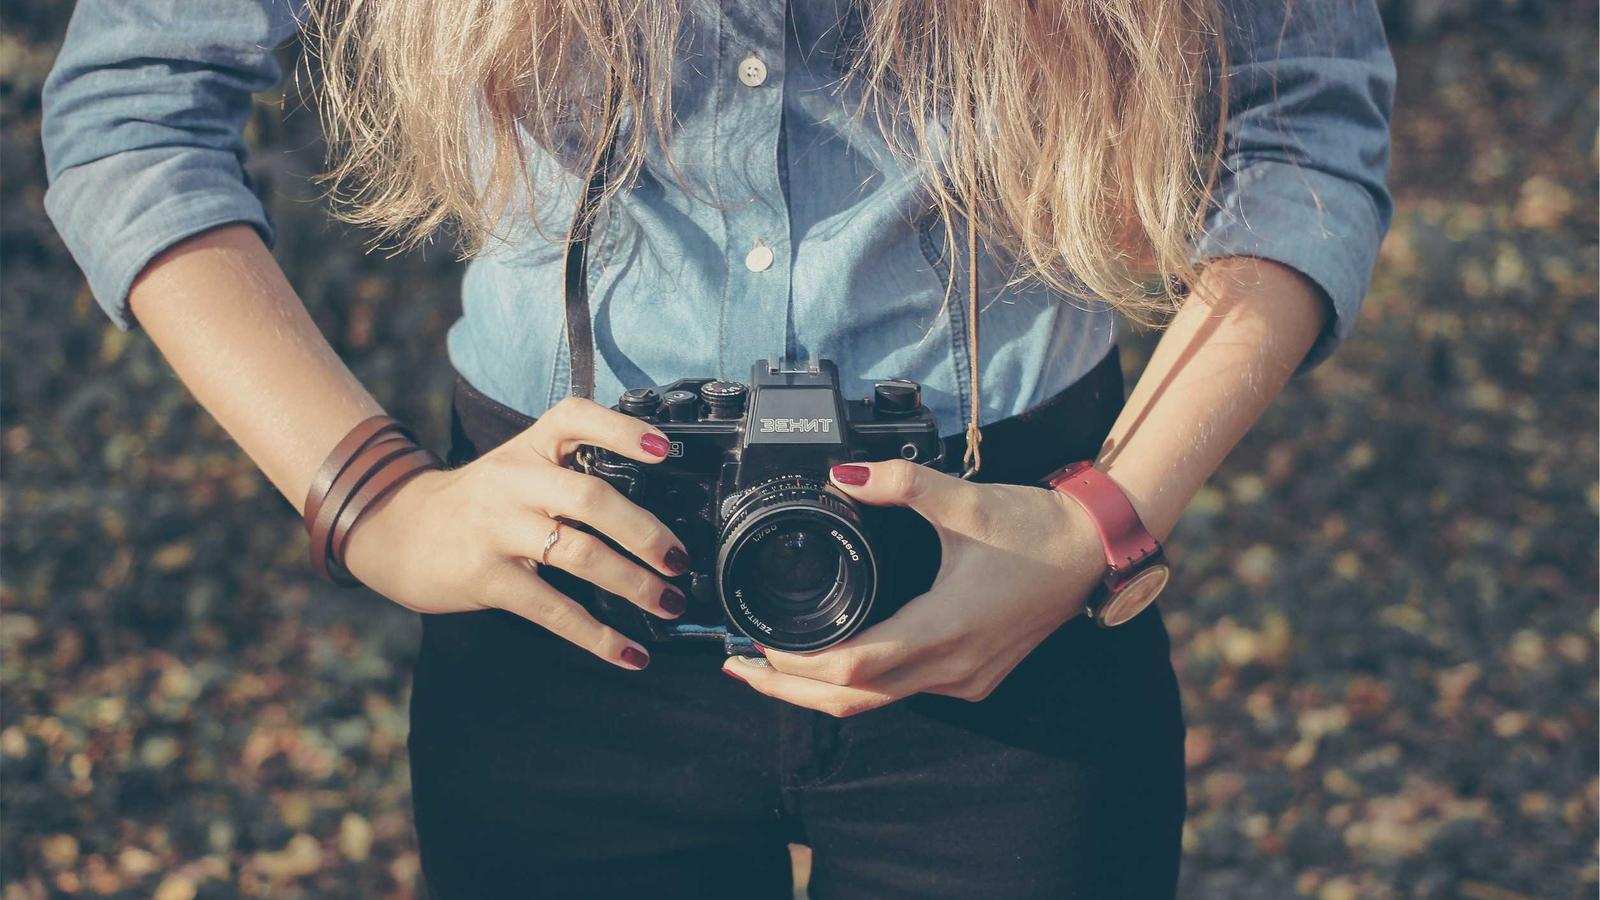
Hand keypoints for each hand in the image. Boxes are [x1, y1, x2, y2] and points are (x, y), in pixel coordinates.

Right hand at [341, 397, 688, 669]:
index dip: (623, 431)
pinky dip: (597, 637)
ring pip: (579, 554)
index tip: (665, 451)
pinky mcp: (488, 577)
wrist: (397, 529)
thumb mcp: (517, 467)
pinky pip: (553, 609)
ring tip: (667, 603)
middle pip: (591, 497)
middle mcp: (514, 481)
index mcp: (529, 447)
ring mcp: (498, 529)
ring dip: (633, 584)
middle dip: (645, 532)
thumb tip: (652, 512)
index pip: (576, 418)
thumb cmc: (479, 502)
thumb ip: (570, 472)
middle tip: (678, 560)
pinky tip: (630, 653)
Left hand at [721, 459, 1107, 714]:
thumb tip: (844, 475)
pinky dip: (860, 683)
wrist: (1095, 549)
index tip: (756, 641)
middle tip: (739, 666)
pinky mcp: (972, 675)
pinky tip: (834, 660)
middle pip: (853, 699)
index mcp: (944, 628)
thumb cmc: (1036, 528)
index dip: (798, 662)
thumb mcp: (964, 499)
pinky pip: (903, 692)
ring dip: (821, 691)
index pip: (853, 665)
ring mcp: (964, 678)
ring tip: (772, 668)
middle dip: (789, 690)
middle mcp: (952, 666)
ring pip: (877, 702)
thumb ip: (901, 483)